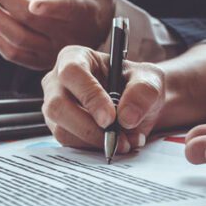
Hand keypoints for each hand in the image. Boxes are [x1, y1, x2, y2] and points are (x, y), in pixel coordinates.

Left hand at [0, 0, 115, 69]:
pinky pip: (12, 54)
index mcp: (84, 13)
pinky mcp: (38, 61)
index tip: (35, 3)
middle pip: (30, 20)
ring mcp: (51, 51)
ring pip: (17, 39)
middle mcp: (68, 36)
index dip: (52, 7)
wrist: (94, 33)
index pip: (68, 10)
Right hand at [41, 45, 165, 153]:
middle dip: (88, 127)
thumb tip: (126, 117)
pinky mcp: (60, 128)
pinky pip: (70, 143)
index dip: (89, 96)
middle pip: (58, 105)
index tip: (110, 118)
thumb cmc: (137, 84)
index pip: (72, 73)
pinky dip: (94, 148)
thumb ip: (143, 92)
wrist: (137, 105)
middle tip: (116, 138)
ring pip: (62, 129)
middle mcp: (57, 81)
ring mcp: (55, 107)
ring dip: (95, 141)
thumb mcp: (150, 79)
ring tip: (124, 141)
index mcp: (74, 57)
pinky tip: (115, 142)